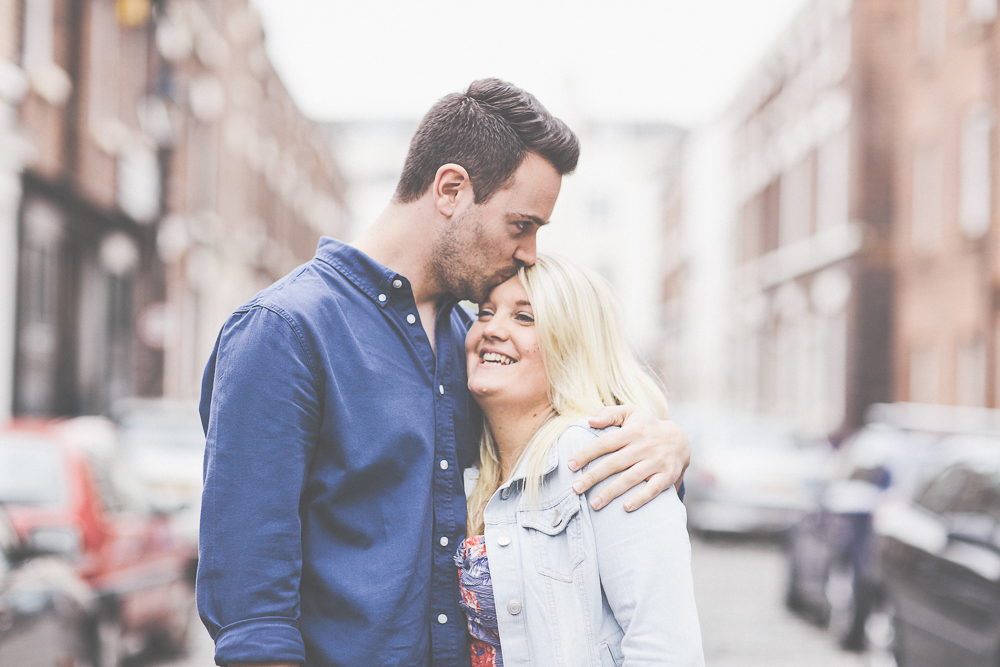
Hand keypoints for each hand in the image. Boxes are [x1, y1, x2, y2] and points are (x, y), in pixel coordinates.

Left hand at [567, 405, 689, 511]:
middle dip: (593, 476)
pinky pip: (653, 489)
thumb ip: (610, 413)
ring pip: (630, 478)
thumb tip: (590, 421)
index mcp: (632, 432)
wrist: (680, 440)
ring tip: (593, 504)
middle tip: (575, 489)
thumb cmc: (646, 427)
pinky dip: (640, 498)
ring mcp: (656, 462)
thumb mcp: (631, 413)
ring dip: (611, 492)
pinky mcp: (667, 476)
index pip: (604, 443)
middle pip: (614, 463)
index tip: (570, 466)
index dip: (586, 454)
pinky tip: (625, 508)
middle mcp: (643, 446)